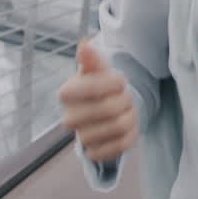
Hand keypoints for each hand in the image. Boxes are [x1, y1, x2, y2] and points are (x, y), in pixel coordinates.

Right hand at [58, 39, 138, 162]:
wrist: (101, 111)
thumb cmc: (98, 85)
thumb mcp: (96, 70)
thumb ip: (92, 59)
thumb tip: (86, 45)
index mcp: (67, 93)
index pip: (92, 88)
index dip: (113, 83)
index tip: (120, 80)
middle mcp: (69, 118)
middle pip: (109, 109)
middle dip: (125, 100)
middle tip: (127, 96)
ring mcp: (81, 138)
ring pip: (118, 128)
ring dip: (130, 117)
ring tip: (127, 110)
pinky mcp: (94, 153)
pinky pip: (120, 146)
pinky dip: (130, 135)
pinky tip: (127, 127)